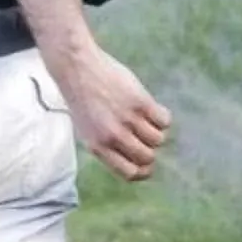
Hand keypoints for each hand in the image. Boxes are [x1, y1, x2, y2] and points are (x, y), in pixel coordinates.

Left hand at [49, 41, 171, 181]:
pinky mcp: (140, 102)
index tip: (147, 164)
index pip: (130, 173)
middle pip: (148, 157)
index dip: (143, 171)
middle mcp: (114, 137)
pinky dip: (162, 116)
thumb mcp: (87, 130)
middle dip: (150, 150)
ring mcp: (128, 120)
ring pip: (158, 139)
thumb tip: (135, 160)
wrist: (77, 68)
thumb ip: (107, 146)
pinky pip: (164, 120)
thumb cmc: (82, 98)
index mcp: (98, 147)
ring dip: (156, 131)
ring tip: (145, 118)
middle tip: (146, 136)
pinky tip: (151, 108)